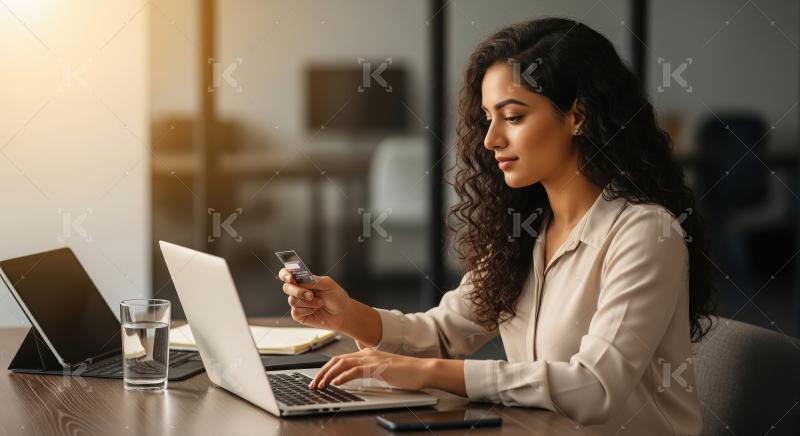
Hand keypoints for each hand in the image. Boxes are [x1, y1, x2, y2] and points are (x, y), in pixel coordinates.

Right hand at [279, 269, 350, 330]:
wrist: (342, 313)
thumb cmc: (336, 297)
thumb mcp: (327, 284)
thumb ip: (313, 280)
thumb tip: (299, 281)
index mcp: (303, 280)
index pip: (286, 274)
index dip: (285, 275)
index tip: (290, 278)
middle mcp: (298, 290)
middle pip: (286, 287)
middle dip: (298, 291)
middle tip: (311, 294)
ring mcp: (297, 303)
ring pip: (292, 300)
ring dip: (308, 302)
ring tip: (320, 303)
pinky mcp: (298, 315)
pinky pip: (295, 311)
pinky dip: (307, 310)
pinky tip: (314, 310)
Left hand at [309, 348, 430, 390]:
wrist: (422, 369)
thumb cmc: (405, 372)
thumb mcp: (382, 370)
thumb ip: (369, 371)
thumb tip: (355, 378)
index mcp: (366, 354)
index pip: (340, 359)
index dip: (326, 369)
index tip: (318, 379)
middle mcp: (366, 354)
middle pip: (337, 360)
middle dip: (322, 372)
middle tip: (314, 384)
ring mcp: (372, 360)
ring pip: (343, 364)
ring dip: (329, 375)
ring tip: (321, 385)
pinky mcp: (377, 367)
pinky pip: (356, 371)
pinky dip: (343, 377)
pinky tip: (337, 383)